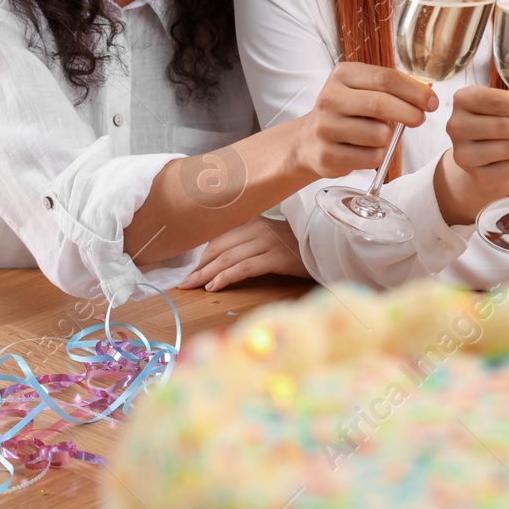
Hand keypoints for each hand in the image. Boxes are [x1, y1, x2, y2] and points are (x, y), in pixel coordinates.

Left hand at [179, 217, 309, 290]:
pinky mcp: (276, 257)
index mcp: (254, 221)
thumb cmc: (295, 247)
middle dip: (199, 267)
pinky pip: (244, 267)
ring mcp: (268, 242)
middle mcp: (258, 228)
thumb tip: (216, 260)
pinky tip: (214, 287)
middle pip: (219, 248)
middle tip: (183, 282)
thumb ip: (246, 243)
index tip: (187, 269)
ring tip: (192, 286)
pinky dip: (225, 277)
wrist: (325, 249)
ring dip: (206, 274)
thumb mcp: (268, 239)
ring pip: (228, 258)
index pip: (218, 237)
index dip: (200, 254)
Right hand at [292, 62, 436, 179]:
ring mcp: (326, 127)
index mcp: (342, 75)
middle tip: (420, 119)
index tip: (432, 101)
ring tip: (379, 136)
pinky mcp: (327, 155)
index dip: (414, 91)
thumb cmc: (347, 113)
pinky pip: (371, 158)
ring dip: (389, 138)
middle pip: (381, 104)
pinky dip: (378, 156)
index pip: (386, 78)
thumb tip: (427, 92)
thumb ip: (391, 88)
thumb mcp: (362, 90)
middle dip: (409, 113)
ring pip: (379, 135)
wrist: (308, 141)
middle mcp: (330, 98)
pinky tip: (366, 151)